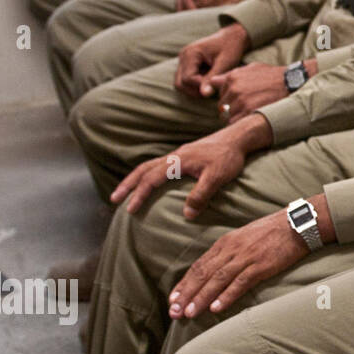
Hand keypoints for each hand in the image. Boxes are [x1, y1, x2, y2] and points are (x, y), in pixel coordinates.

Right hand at [109, 114, 270, 216]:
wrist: (239, 137)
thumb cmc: (229, 157)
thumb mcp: (217, 177)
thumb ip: (202, 195)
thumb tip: (186, 215)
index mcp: (178, 161)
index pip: (152, 179)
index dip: (140, 195)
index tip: (130, 209)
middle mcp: (174, 156)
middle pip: (144, 170)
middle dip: (128, 185)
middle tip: (114, 199)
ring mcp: (178, 154)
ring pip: (150, 165)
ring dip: (135, 178)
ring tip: (125, 191)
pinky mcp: (185, 155)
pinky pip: (159, 164)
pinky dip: (148, 173)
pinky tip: (150, 181)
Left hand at [167, 199, 331, 318]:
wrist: (297, 224)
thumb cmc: (272, 231)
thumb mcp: (244, 236)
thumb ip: (229, 252)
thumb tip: (215, 269)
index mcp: (225, 242)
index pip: (198, 266)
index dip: (184, 284)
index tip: (173, 299)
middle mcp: (231, 250)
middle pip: (203, 274)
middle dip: (187, 294)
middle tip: (174, 312)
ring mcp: (246, 257)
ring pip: (217, 280)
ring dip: (201, 298)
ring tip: (190, 313)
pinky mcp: (261, 265)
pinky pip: (240, 283)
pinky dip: (227, 296)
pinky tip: (217, 308)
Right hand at [175, 23, 249, 98]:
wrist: (233, 37)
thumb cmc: (231, 48)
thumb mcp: (224, 63)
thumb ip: (212, 78)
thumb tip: (204, 95)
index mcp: (191, 53)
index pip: (188, 79)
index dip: (201, 86)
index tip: (215, 87)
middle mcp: (183, 56)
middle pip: (179, 83)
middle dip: (195, 91)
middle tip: (212, 91)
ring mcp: (183, 60)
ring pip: (180, 83)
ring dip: (194, 89)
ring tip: (211, 87)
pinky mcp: (187, 64)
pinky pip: (185, 80)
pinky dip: (195, 85)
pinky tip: (208, 82)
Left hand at [207, 63, 288, 123]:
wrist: (293, 82)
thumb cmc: (273, 76)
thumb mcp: (252, 69)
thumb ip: (231, 75)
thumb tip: (213, 81)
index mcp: (232, 77)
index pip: (221, 96)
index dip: (231, 101)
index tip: (242, 103)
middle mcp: (233, 88)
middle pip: (223, 107)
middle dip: (232, 111)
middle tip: (247, 112)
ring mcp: (240, 100)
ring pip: (228, 117)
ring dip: (237, 119)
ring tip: (250, 117)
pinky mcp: (249, 111)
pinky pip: (235, 124)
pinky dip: (242, 125)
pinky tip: (252, 121)